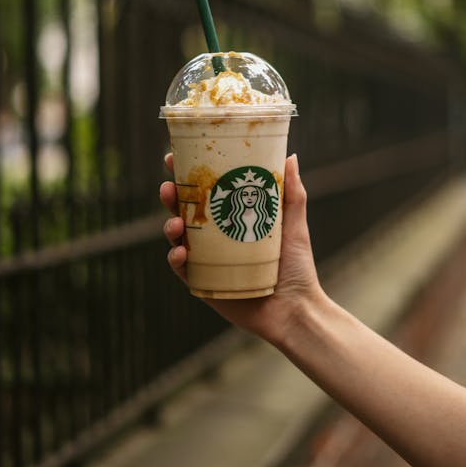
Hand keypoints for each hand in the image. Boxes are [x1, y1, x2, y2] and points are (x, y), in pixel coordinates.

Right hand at [159, 154, 322, 343]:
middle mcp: (215, 236)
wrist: (295, 309)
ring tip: (175, 223)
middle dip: (170, 196)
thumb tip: (291, 156)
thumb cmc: (297, 267)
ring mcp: (206, 259)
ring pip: (177, 237)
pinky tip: (182, 252)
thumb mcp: (295, 225)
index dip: (185, 174)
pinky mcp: (203, 283)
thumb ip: (293, 194)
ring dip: (169, 225)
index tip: (173, 158)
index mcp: (232, 217)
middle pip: (183, 210)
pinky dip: (176, 258)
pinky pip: (181, 269)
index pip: (204, 191)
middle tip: (168, 188)